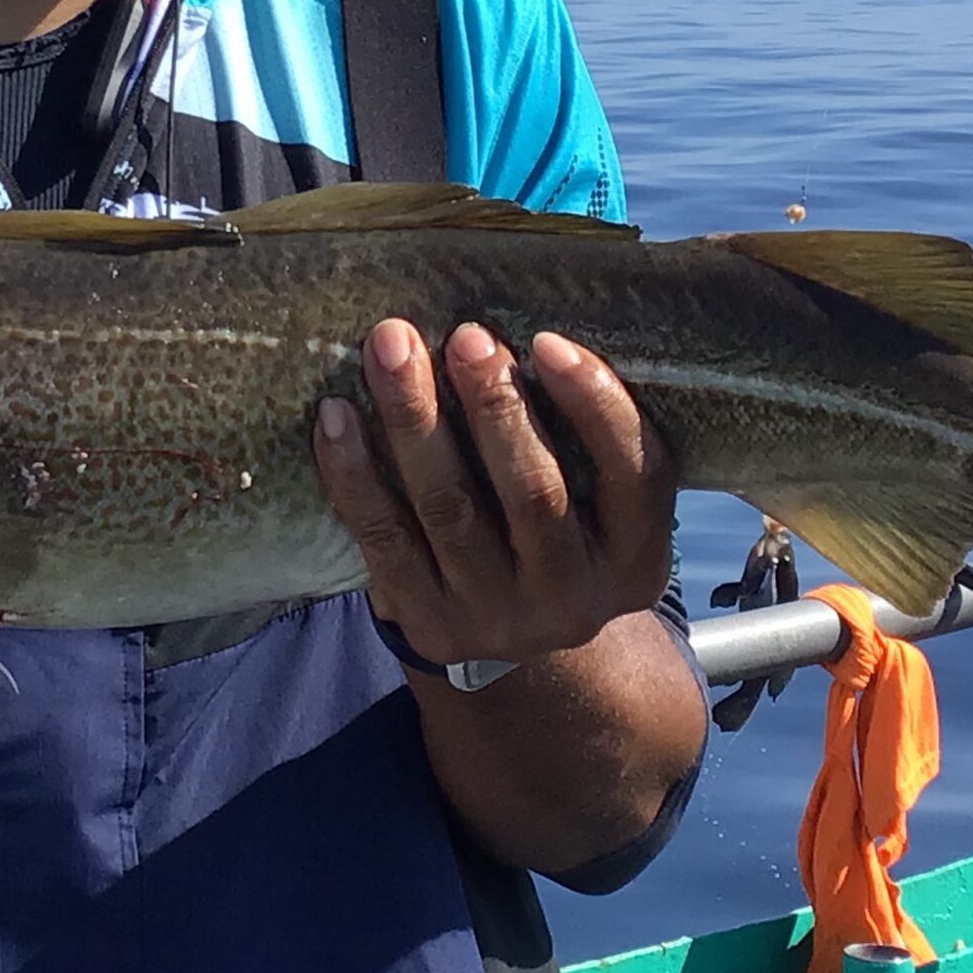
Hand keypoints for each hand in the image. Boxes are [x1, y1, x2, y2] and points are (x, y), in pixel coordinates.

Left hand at [313, 320, 675, 666]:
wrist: (513, 645)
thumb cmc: (555, 531)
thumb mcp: (596, 503)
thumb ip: (581, 435)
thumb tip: (529, 326)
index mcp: (636, 559)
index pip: (635, 474)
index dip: (596, 405)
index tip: (549, 341)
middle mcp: (573, 598)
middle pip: (534, 494)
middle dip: (496, 406)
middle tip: (464, 337)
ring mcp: (498, 618)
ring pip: (451, 510)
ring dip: (415, 422)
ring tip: (389, 350)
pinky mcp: (429, 624)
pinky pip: (384, 539)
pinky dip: (355, 473)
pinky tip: (336, 414)